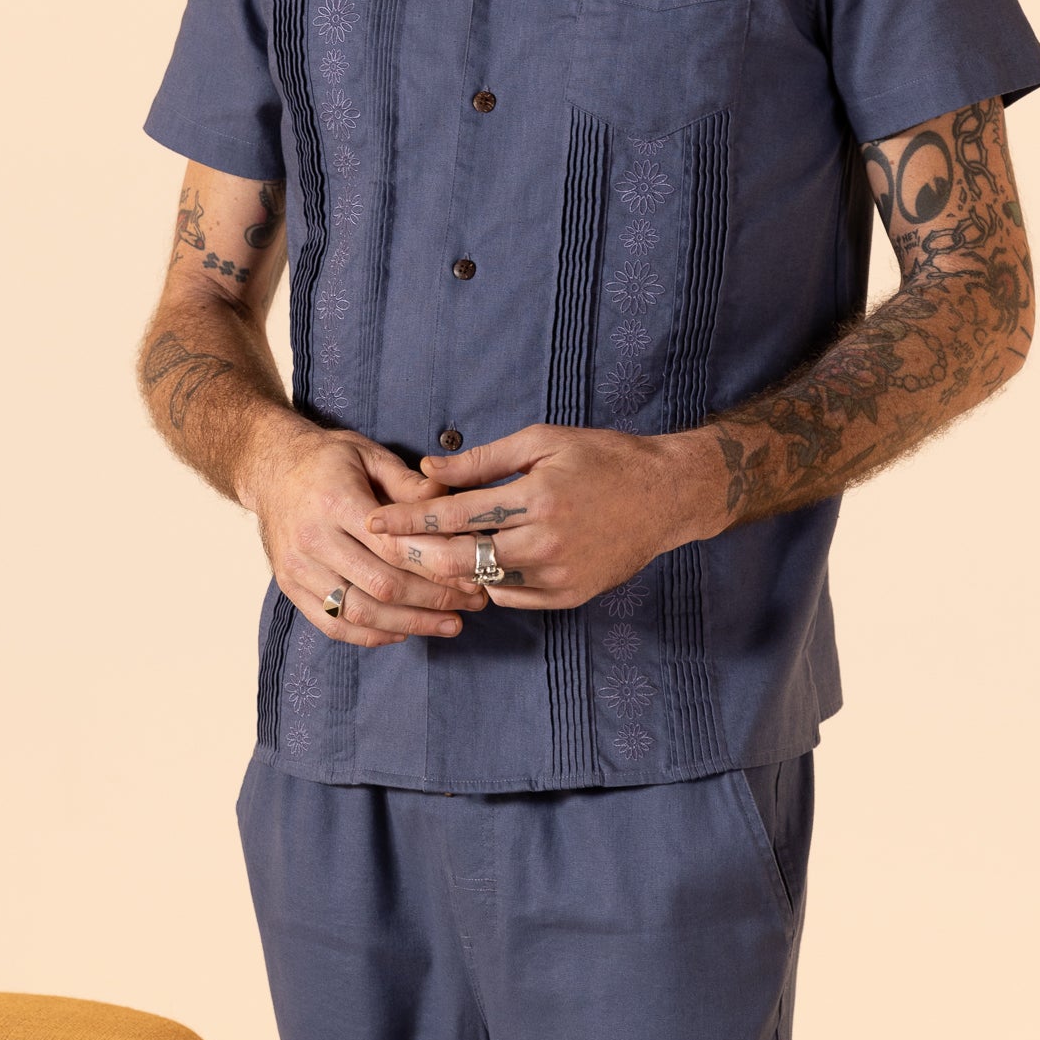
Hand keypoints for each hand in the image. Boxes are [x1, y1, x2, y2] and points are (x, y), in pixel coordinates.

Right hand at [251, 422, 488, 646]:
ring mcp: (297, 568)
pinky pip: (333, 624)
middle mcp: (312, 539)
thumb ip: (408, 483)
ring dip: (410, 624)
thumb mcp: (368, 454)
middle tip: (472, 605)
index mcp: (335, 500)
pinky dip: (371, 634)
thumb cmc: (327, 460)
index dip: (437, 568)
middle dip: (432, 600)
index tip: (471, 576)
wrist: (270, 469)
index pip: (394, 546)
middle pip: (381, 584)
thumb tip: (448, 504)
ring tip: (449, 625)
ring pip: (358, 612)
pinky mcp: (289, 587)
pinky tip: (404, 631)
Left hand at [364, 424, 690, 609]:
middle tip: (386, 552)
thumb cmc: (602, 458)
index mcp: (537, 497)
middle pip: (462, 560)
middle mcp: (547, 541)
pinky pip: (513, 597)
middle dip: (417, 558)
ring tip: (423, 561)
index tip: (374, 522)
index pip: (456, 513)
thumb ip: (483, 460)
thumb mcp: (542, 442)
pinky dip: (488, 583)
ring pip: (484, 583)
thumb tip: (427, 469)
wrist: (665, 495)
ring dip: (450, 575)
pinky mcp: (571, 595)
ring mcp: (561, 574)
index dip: (409, 519)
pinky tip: (476, 568)